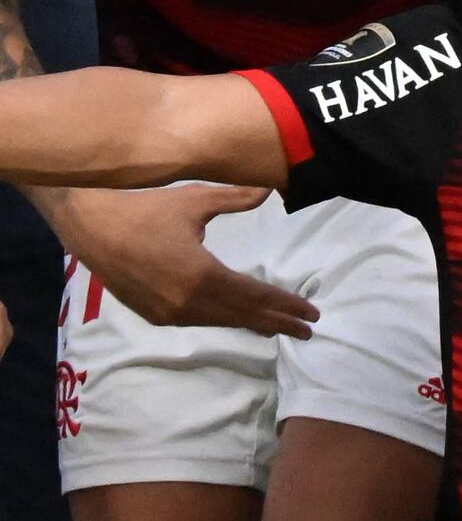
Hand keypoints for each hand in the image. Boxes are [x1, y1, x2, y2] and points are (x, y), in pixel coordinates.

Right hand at [35, 184, 307, 335]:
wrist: (91, 228)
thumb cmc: (146, 209)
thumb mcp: (196, 200)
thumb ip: (236, 199)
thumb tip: (270, 190)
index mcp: (201, 276)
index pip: (254, 295)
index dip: (285, 305)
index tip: (312, 312)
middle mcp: (185, 302)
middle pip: (241, 315)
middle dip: (277, 322)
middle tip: (309, 329)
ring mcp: (167, 312)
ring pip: (220, 321)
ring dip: (252, 323)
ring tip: (281, 326)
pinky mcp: (153, 314)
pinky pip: (199, 320)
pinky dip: (225, 320)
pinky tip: (239, 319)